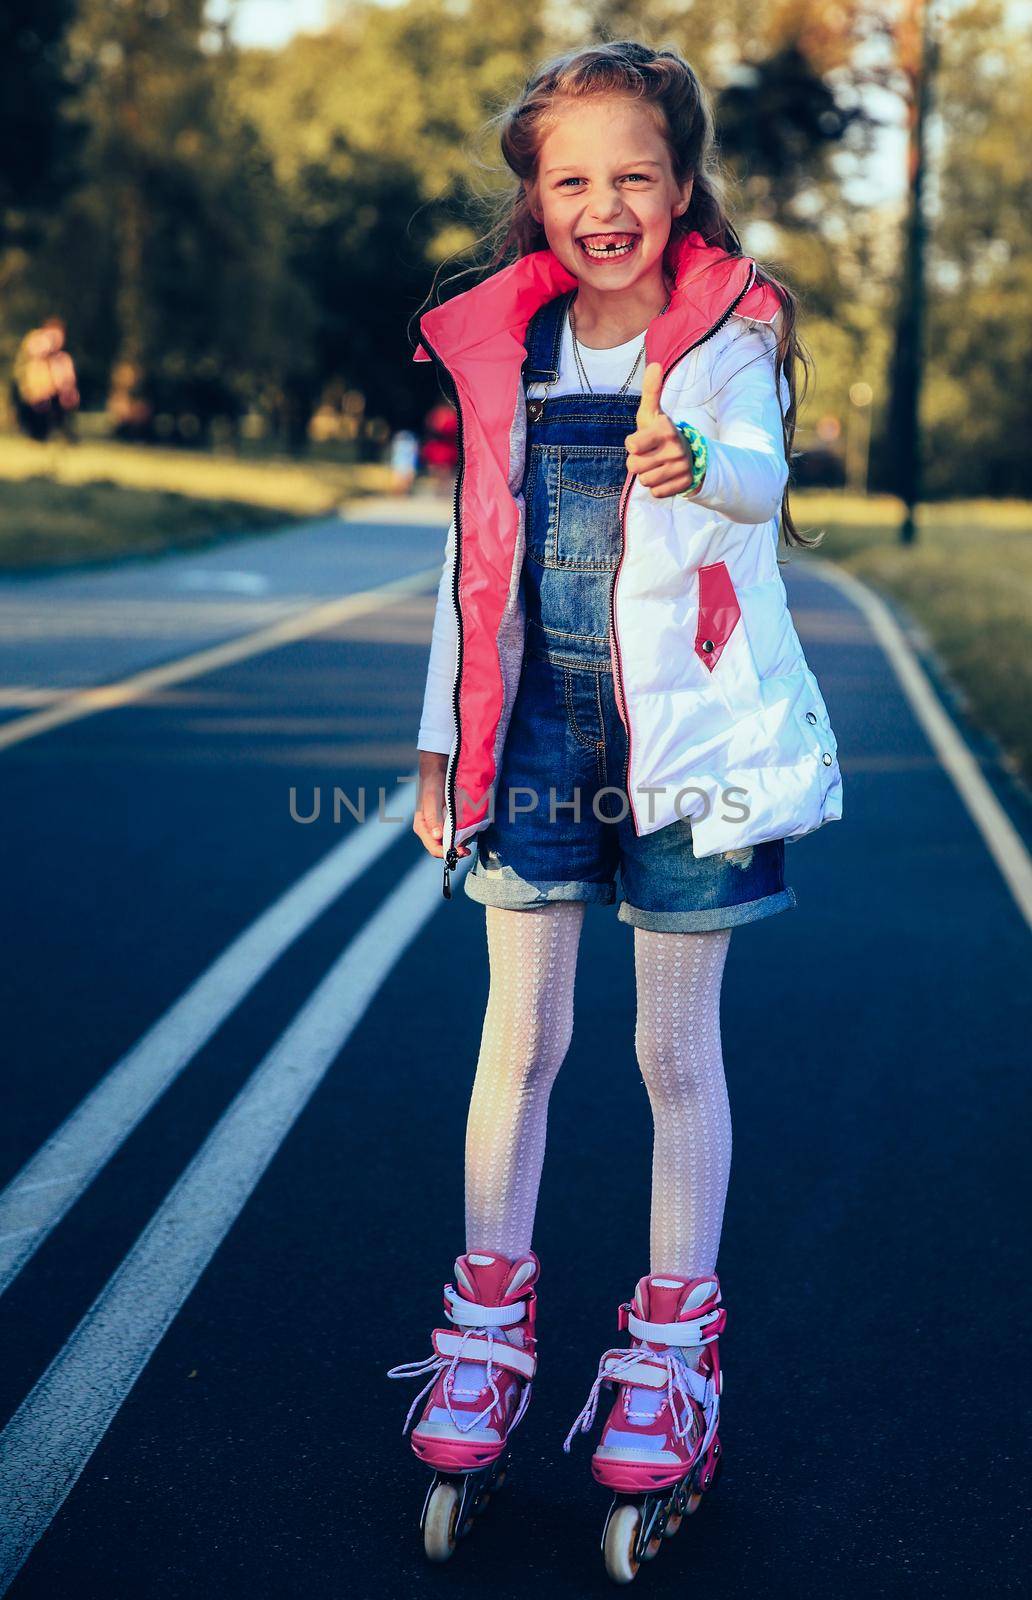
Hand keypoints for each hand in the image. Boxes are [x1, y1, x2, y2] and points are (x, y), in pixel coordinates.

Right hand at [414, 749, 470, 858]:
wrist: (438, 772)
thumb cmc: (432, 785)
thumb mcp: (432, 800)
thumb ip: (433, 818)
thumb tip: (437, 837)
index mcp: (423, 828)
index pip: (434, 848)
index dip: (447, 853)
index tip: (460, 851)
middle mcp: (430, 830)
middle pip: (443, 849)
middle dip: (456, 850)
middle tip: (468, 849)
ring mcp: (439, 827)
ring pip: (451, 843)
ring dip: (461, 843)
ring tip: (470, 837)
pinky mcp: (448, 823)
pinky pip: (456, 834)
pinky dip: (463, 835)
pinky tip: (469, 830)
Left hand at [624, 362, 696, 497]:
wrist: (691, 455)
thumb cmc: (661, 432)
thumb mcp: (653, 413)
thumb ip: (651, 392)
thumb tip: (654, 364)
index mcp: (666, 429)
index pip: (631, 446)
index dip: (632, 445)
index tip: (640, 441)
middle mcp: (676, 448)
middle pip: (634, 467)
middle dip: (637, 463)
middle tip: (649, 455)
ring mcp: (682, 468)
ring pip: (645, 481)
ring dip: (647, 475)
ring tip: (657, 465)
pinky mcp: (685, 484)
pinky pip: (657, 493)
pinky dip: (658, 487)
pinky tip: (666, 476)